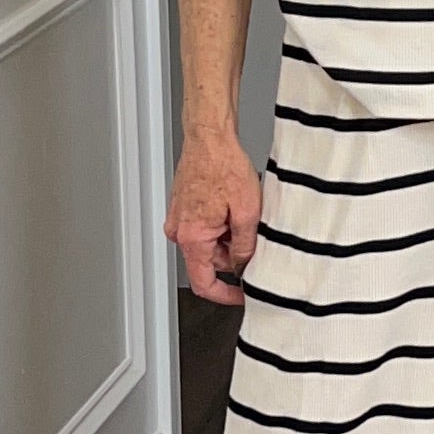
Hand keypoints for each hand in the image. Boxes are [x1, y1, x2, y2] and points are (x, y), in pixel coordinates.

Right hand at [167, 129, 263, 302]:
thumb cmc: (223, 164)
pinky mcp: (183, 207)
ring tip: (243, 213)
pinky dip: (220, 224)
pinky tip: (233, 205)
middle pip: (209, 261)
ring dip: (228, 237)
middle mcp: (179, 231)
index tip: (241, 296)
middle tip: (254, 238)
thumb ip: (245, 247)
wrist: (209, 136)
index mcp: (192, 238)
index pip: (204, 284)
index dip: (225, 295)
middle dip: (234, 256)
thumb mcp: (247, 212)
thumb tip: (244, 266)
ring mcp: (179, 218)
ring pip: (208, 244)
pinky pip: (203, 227)